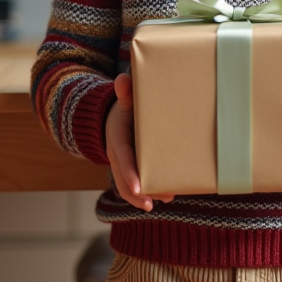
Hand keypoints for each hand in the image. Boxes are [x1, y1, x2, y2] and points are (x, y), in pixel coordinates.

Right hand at [105, 73, 174, 211]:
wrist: (114, 116)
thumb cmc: (125, 107)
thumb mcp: (124, 99)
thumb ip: (125, 91)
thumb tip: (122, 80)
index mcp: (117, 139)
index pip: (122, 159)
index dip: (129, 174)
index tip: (139, 188)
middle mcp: (118, 156)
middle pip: (123, 180)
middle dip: (138, 193)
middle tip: (154, 202)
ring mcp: (124, 165)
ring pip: (129, 187)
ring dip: (145, 196)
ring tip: (166, 199)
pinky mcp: (133, 169)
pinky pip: (136, 185)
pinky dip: (148, 193)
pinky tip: (166, 196)